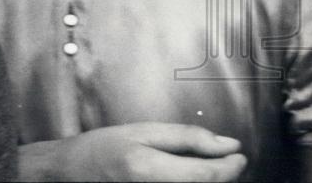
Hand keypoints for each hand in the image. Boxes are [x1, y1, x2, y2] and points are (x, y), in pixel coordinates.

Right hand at [19, 123, 246, 181]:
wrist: (72, 174)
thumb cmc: (102, 150)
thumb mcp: (142, 132)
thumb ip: (187, 137)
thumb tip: (228, 144)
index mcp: (152, 171)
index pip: (210, 175)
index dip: (231, 165)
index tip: (239, 154)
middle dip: (220, 175)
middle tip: (215, 158)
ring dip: (207, 181)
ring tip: (197, 168)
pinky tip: (183, 177)